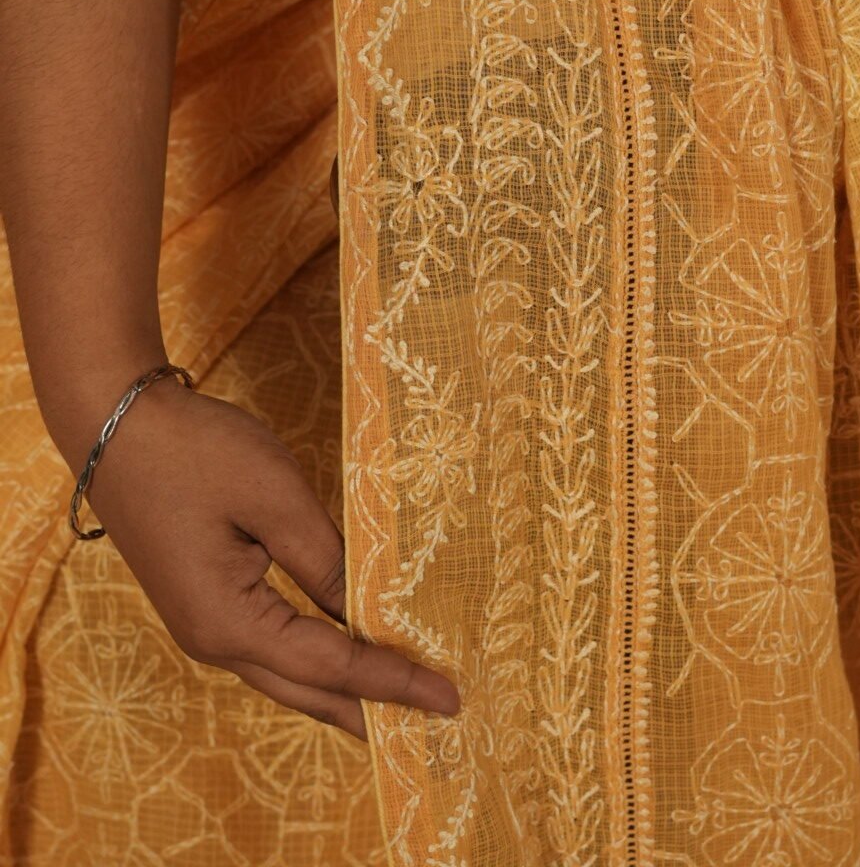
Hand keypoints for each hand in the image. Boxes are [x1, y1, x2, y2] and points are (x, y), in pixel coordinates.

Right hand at [71, 374, 460, 737]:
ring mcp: (204, 622)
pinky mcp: (205, 598)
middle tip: (433, 727)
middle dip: (372, 709)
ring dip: (344, 688)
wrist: (115, 425)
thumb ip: (326, 559)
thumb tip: (368, 612)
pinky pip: (273, 645)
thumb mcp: (274, 497)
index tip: (449, 698)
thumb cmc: (194, 452)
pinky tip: (347, 650)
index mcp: (228, 622)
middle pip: (307, 690)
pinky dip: (317, 657)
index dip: (394, 680)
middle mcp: (213, 639)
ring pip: (288, 674)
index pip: (332, 665)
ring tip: (401, 702)